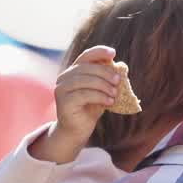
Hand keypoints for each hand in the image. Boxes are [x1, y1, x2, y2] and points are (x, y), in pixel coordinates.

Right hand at [31, 46, 120, 163]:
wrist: (77, 130)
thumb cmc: (91, 108)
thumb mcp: (101, 91)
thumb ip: (107, 79)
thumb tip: (121, 67)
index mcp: (73, 71)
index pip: (85, 56)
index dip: (98, 52)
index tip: (113, 53)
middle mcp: (64, 77)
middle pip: (86, 68)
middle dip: (105, 72)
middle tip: (119, 80)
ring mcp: (61, 89)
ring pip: (84, 80)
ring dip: (103, 85)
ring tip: (115, 93)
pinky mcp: (63, 102)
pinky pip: (83, 94)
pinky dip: (99, 96)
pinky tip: (109, 102)